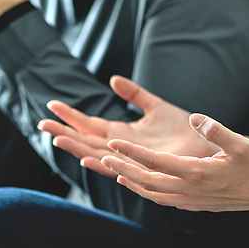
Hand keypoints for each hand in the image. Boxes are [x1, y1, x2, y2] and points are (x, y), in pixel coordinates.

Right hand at [38, 76, 219, 178]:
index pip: (88, 125)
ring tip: (56, 140)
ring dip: (76, 148)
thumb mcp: (156, 106)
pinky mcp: (144, 167)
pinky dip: (101, 163)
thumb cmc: (184, 130)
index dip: (70, 116)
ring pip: (95, 154)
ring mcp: (130, 158)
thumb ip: (134, 94)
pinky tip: (87, 158)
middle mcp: (121, 148)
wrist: (207, 144)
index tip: (51, 106)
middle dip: (64, 133)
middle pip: (85, 141)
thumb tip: (113, 80)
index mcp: (121, 134)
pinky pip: (117, 167)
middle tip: (41, 125)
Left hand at [99, 114, 248, 212]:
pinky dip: (148, 192)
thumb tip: (197, 117)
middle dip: (123, 169)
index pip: (155, 162)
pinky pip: (164, 200)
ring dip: (133, 182)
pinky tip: (142, 185)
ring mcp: (192, 201)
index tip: (113, 143)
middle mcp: (190, 191)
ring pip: (153, 194)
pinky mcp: (196, 205)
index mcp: (197, 174)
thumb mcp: (242, 143)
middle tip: (104, 157)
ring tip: (116, 172)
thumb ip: (217, 130)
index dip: (132, 153)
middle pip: (147, 181)